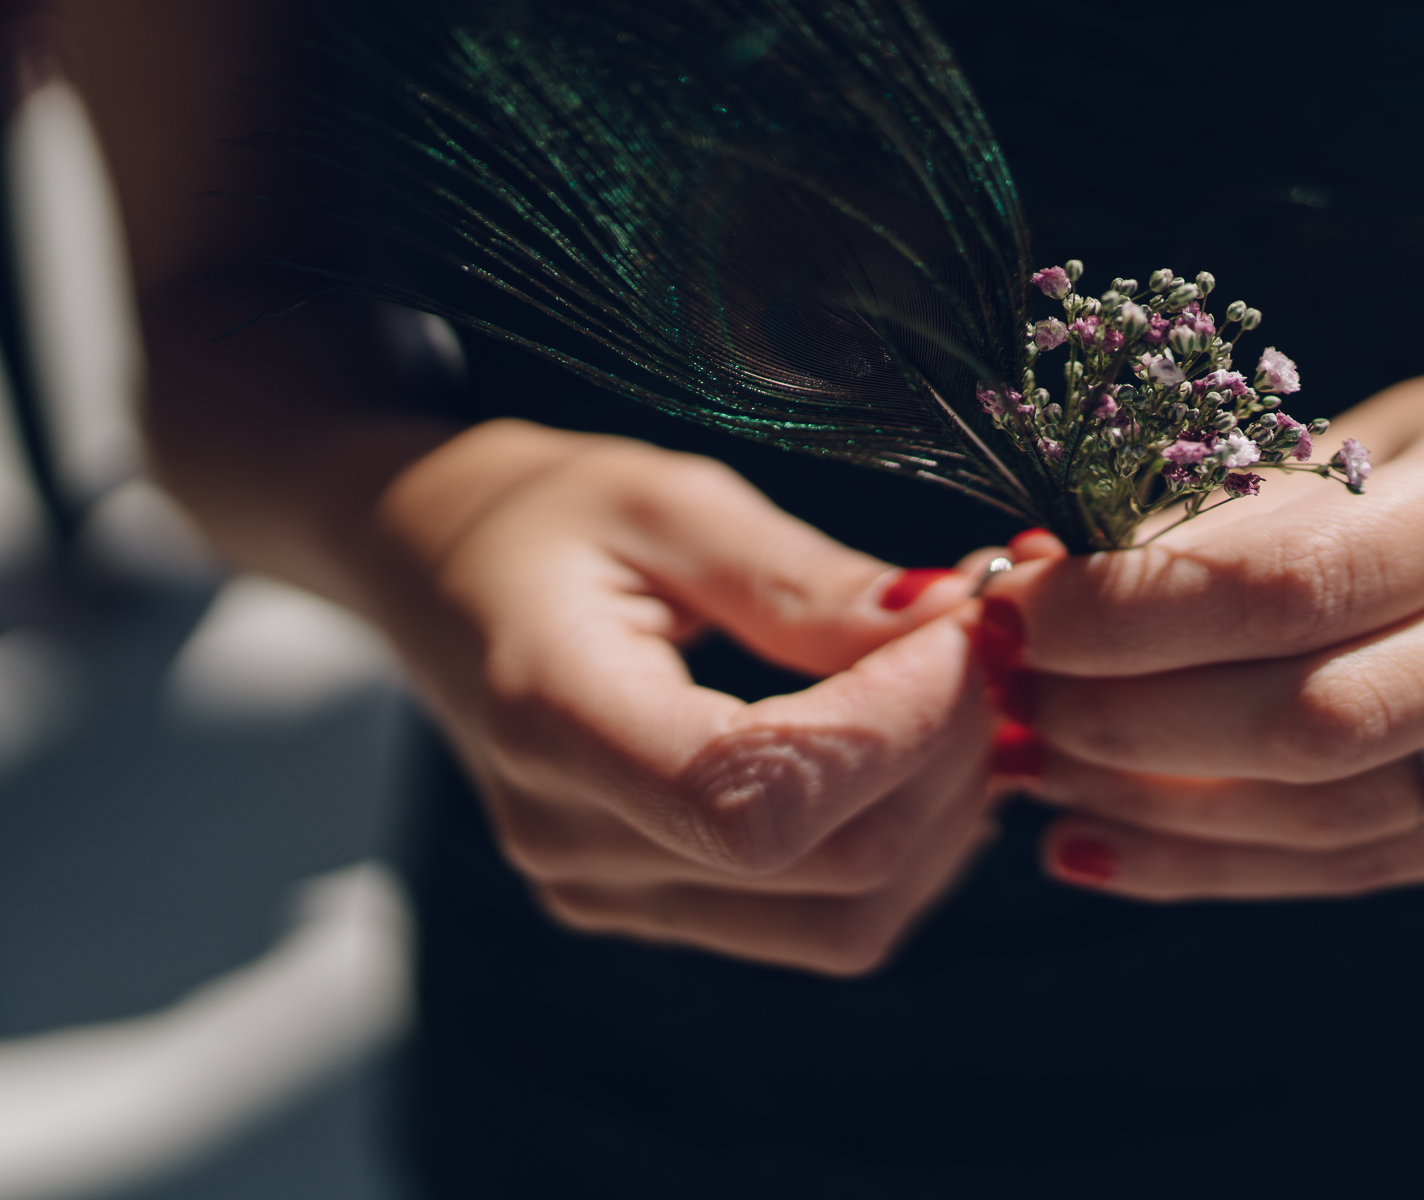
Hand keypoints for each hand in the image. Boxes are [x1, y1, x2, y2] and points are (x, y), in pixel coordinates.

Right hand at [359, 419, 1004, 974]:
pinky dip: (905, 843)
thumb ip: (804, 580)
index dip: (895, 727)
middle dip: (949, 755)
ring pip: (848, 922)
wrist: (430, 570)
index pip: (754, 798)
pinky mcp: (656, 908)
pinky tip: (919, 747)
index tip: (966, 626)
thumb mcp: (665, 501)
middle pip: (830, 871)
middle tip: (993, 643)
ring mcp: (609, 896)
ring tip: (967, 692)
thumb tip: (950, 626)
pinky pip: (822, 923)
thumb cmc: (543, 515)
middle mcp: (572, 842)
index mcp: (552, 719)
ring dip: (946, 811)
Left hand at [982, 398, 1423, 900]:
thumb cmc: (1414, 459)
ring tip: (1036, 771)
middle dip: (1132, 721)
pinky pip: (1357, 868)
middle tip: (1014, 701)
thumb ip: (1203, 520)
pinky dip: (1209, 864)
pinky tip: (1094, 845)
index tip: (1015, 614)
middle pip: (1317, 719)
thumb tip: (1015, 583)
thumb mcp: (1325, 441)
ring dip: (1155, 806)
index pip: (1297, 582)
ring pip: (1332, 814)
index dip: (1135, 615)